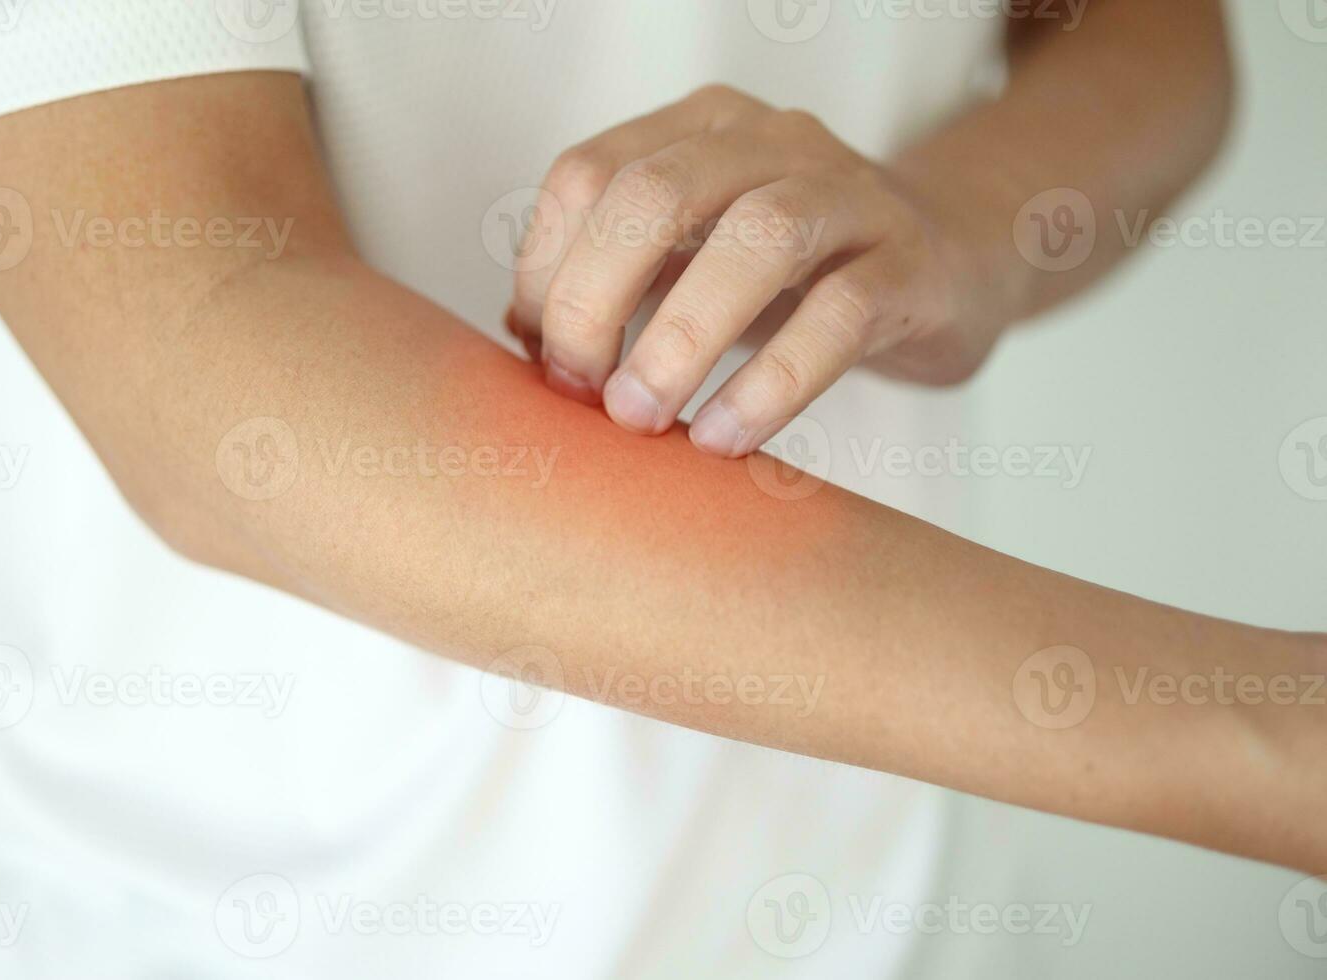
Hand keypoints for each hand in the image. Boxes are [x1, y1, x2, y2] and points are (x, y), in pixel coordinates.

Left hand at [509, 84, 996, 456]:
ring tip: (640, 417)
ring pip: (757, 239)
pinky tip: (723, 436)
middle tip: (584, 394)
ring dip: (680, 338)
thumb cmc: (798, 275)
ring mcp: (851, 194)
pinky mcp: (913, 263)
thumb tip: (529, 342)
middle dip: (595, 302)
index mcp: (698, 130)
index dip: (546, 271)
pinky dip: (772, 383)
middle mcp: (771, 142)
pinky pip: (840, 315)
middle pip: (653, 195)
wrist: (956, 259)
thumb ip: (619, 285)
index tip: (544, 361)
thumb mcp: (697, 261)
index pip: (588, 175)